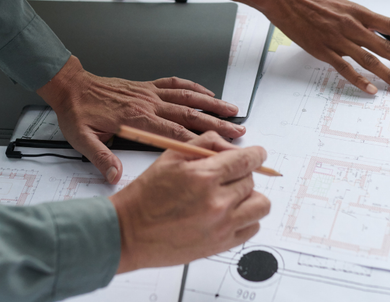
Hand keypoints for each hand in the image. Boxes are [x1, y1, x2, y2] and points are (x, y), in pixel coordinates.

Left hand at [37, 56, 246, 182]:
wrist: (70, 86)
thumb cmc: (77, 112)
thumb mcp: (82, 139)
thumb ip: (100, 158)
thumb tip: (113, 176)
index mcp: (136, 119)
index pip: (174, 134)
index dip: (198, 143)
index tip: (217, 151)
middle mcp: (147, 104)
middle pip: (189, 116)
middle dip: (216, 124)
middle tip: (238, 132)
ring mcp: (149, 93)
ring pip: (187, 98)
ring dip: (212, 104)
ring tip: (233, 110)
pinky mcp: (147, 86)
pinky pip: (175, 84)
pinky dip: (193, 88)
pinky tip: (206, 93)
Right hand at [108, 132, 269, 272]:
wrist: (129, 232)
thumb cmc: (145, 196)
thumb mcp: (171, 157)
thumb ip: (206, 144)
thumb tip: (232, 147)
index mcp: (204, 176)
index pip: (248, 160)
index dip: (257, 155)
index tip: (258, 155)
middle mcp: (217, 202)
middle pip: (252, 180)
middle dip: (241, 175)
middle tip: (225, 178)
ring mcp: (222, 226)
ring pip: (260, 204)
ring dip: (250, 197)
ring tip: (233, 197)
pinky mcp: (221, 244)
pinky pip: (253, 228)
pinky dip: (247, 219)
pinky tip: (230, 215)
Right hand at [219, 0, 389, 93]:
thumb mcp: (339, 2)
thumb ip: (356, 16)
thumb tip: (371, 28)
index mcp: (358, 11)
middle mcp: (352, 26)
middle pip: (388, 47)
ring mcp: (338, 40)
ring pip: (371, 62)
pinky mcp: (324, 52)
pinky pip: (346, 70)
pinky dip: (361, 81)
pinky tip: (372, 90)